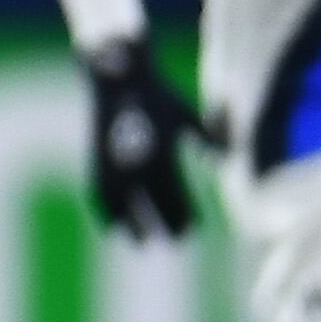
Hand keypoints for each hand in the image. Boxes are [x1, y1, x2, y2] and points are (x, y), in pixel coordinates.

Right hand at [82, 38, 206, 241]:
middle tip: (176, 241)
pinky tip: (113, 229)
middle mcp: (135, 162)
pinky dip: (106, 212)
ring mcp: (112, 162)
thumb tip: (225, 160)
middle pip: (151, 204)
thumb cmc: (157, 95)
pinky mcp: (96, 159)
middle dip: (164, 224)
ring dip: (133, 226)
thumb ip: (209, 138)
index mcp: (160, 153)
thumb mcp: (186, 114)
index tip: (194, 228)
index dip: (184, 214)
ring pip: (123, 205)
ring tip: (142, 244)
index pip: (174, 194)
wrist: (116, 77)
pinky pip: (100, 193)